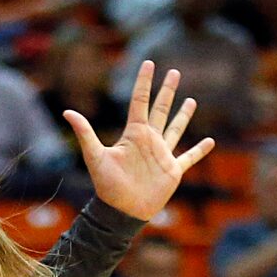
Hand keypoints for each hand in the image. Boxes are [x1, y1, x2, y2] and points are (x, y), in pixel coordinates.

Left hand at [64, 61, 213, 222]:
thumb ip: (85, 133)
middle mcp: (149, 141)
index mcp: (134, 134)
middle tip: (174, 72)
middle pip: (161, 109)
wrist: (121, 212)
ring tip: (191, 100)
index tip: (149, 63)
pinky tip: (210, 141)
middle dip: (167, 91)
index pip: (140, 101)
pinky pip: (189, 158)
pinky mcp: (172, 171)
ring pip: (175, 129)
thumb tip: (67, 112)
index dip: (144, 82)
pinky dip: (199, 151)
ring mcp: (162, 155)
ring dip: (183, 115)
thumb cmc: (107, 186)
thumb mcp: (95, 156)